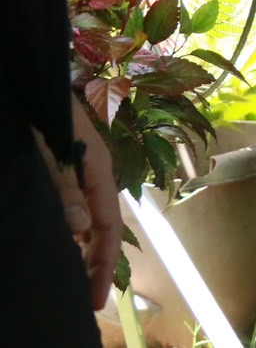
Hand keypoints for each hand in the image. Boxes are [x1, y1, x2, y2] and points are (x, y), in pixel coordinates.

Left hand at [39, 104, 121, 309]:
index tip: (97, 298)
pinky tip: (67, 241)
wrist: (30, 75)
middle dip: (98, 263)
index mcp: (99, 169)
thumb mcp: (47, 147)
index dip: (103, 264)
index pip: (107, 226)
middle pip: (103, 225)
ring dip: (86, 249)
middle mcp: (96, 172)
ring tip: (79, 278)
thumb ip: (65, 185)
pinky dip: (75, 231)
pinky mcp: (68, 165)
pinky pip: (78, 206)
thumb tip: (81, 229)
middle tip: (88, 298)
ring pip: (91, 217)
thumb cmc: (41, 109)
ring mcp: (83, 168)